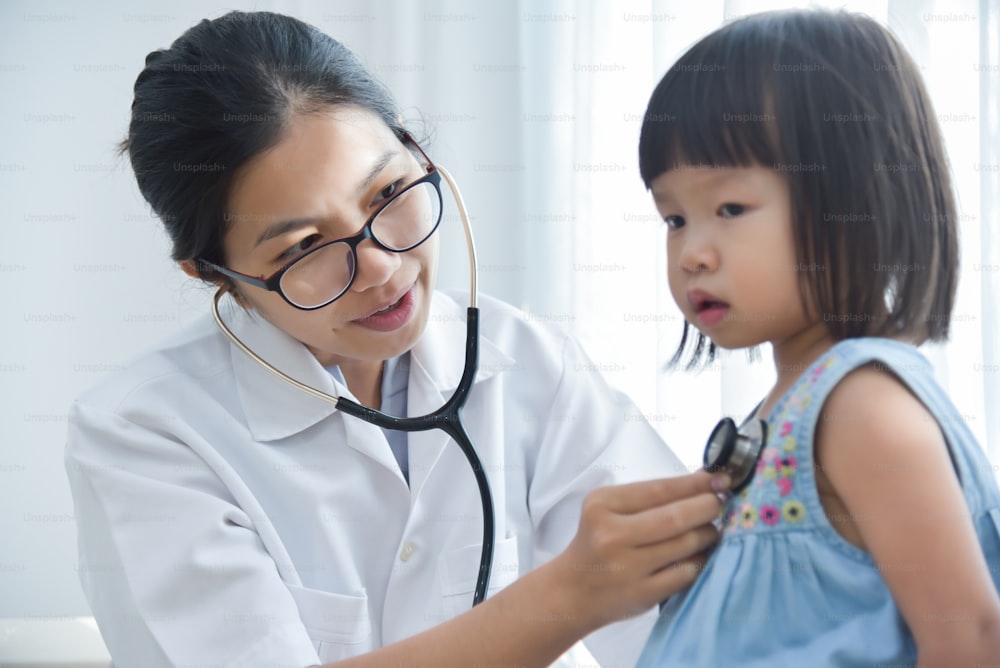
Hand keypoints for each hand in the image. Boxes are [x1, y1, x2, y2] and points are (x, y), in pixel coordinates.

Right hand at [551, 470, 728, 628]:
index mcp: (602, 505)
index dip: (694, 484)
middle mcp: (612, 535)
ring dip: (708, 534)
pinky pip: (686, 572)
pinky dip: (701, 560)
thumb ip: (654, 495)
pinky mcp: (642, 594)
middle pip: (675, 517)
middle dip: (707, 507)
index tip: (719, 480)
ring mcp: (627, 568)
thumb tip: (703, 479)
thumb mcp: (611, 509)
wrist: (574, 590)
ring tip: (711, 530)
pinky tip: (701, 554)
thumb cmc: (598, 542)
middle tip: (719, 504)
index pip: (659, 489)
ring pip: (685, 545)